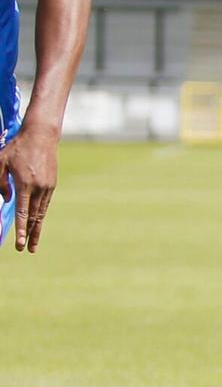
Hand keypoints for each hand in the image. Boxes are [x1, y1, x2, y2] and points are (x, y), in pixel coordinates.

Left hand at [0, 121, 59, 252]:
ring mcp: (48, 187)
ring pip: (41, 213)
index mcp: (25, 184)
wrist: (42, 135)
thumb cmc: (17, 147)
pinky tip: (38, 224)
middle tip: (27, 250)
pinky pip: (45, 204)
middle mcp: (39, 188)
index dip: (20, 230)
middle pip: (34, 217)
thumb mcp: (1, 162)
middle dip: (30, 235)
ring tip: (34, 244)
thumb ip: (0, 183)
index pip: (22, 213)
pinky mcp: (52, 184)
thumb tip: (6, 201)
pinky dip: (40, 216)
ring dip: (37, 229)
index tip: (19, 243)